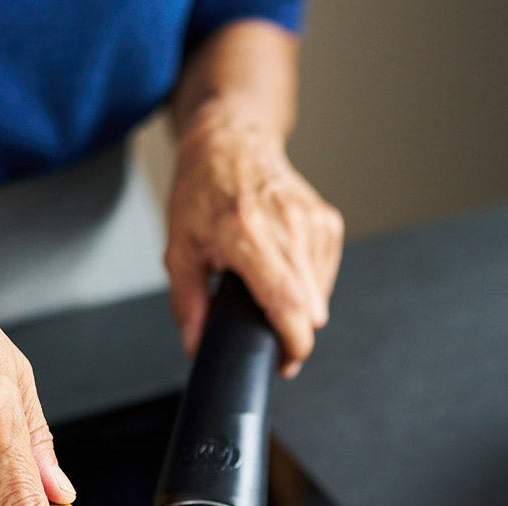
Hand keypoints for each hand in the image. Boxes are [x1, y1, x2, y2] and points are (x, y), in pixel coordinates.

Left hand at [165, 99, 343, 374]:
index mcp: (247, 235)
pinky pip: (326, 275)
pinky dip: (309, 284)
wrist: (232, 141)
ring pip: (320, 296)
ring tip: (270, 285)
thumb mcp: (179, 247)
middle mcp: (287, 228)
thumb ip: (187, 303)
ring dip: (300, 306)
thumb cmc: (204, 189)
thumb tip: (196, 345)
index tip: (286, 362)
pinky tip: (286, 267)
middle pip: (310, 309)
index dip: (293, 344)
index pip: (288, 304)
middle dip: (294, 332)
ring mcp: (313, 224)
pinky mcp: (328, 223)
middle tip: (270, 331)